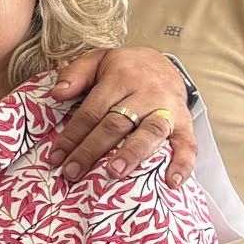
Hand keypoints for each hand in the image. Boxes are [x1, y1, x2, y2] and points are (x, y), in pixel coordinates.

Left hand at [44, 49, 197, 184]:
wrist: (164, 63)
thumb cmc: (125, 69)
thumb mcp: (97, 61)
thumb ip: (75, 74)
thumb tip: (57, 94)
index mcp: (121, 77)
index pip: (92, 110)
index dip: (72, 135)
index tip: (56, 157)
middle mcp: (147, 93)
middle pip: (116, 124)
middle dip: (92, 150)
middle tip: (73, 171)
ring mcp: (168, 108)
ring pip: (150, 132)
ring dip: (132, 154)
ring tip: (115, 172)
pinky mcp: (186, 123)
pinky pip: (188, 144)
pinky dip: (182, 164)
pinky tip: (172, 181)